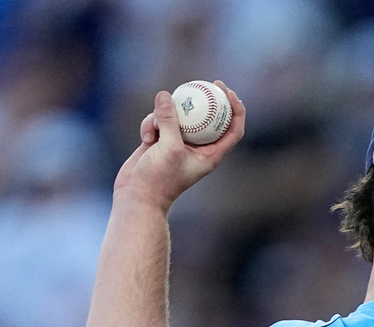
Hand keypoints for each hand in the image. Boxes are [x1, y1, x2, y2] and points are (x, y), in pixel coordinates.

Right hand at [113, 80, 245, 212]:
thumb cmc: (159, 179)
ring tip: (154, 132)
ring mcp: (178, 144)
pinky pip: (159, 122)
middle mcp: (198, 148)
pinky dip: (151, 125)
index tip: (228, 91)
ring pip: (178, 117)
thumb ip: (169, 120)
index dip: (236, 109)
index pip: (233, 130)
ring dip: (163, 117)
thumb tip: (165, 95)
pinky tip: (144, 137)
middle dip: (206, 100)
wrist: (137, 196)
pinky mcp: (160, 141)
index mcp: (211, 155)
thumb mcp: (168, 147)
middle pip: (208, 118)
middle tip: (203, 83)